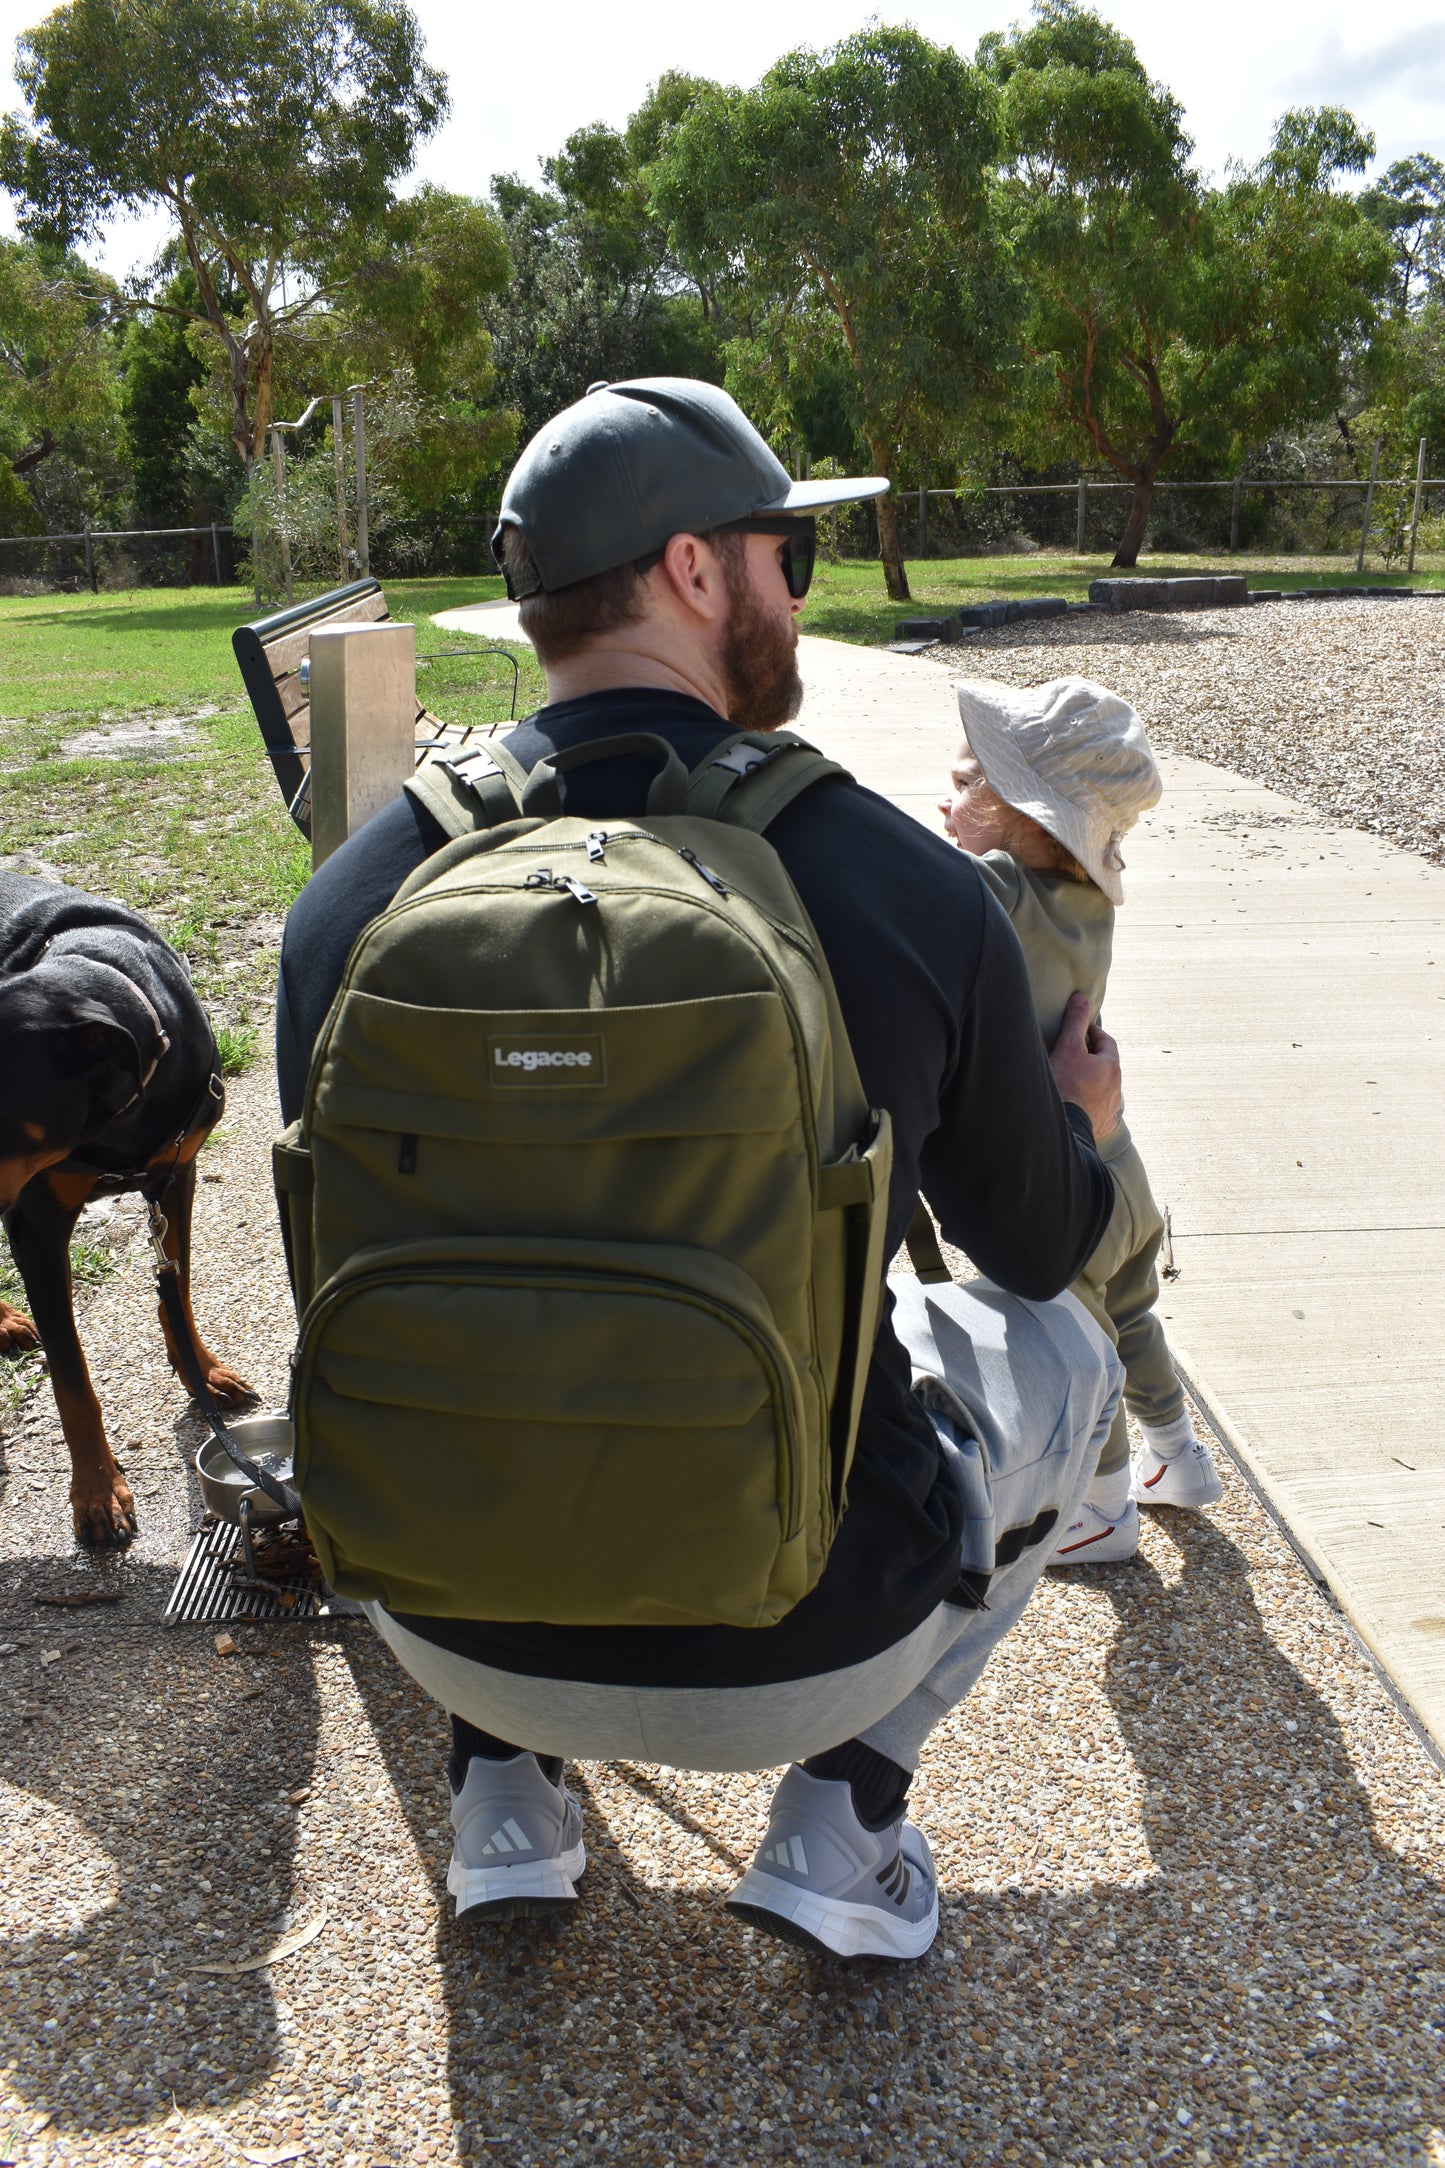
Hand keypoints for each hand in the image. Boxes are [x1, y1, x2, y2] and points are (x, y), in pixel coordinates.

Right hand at [1049, 992, 1122, 1142]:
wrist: (1061, 1125)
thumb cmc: (1065, 1085)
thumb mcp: (1068, 1047)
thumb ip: (1075, 1022)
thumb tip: (1081, 998)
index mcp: (1111, 1067)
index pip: (1106, 1042)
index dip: (1092, 1034)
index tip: (1080, 1032)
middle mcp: (1116, 1088)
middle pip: (1106, 1066)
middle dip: (1092, 1058)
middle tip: (1074, 1055)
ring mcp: (1111, 1108)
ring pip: (1104, 1089)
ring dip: (1093, 1082)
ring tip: (1074, 1082)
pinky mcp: (1103, 1125)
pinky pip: (1099, 1110)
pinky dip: (1091, 1103)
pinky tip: (1079, 1104)